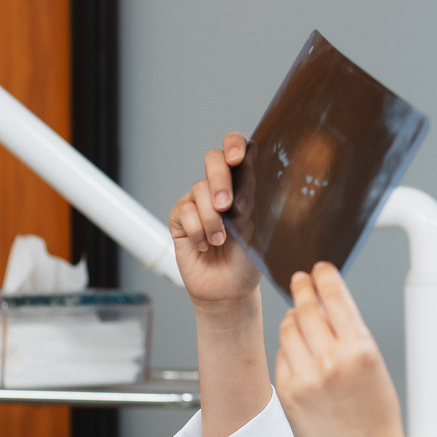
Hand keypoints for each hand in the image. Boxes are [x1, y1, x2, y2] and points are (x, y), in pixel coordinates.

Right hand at [170, 133, 261, 309]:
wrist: (229, 290)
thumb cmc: (247, 261)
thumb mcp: (257, 229)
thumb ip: (248, 201)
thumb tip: (243, 177)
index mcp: (244, 185)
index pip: (240, 151)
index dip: (236, 145)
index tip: (239, 157)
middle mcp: (219, 189)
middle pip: (213, 159)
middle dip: (219, 179)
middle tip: (226, 205)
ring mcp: (197, 202)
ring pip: (199, 189)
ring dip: (212, 219)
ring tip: (219, 240)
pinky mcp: (179, 219)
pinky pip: (184, 211)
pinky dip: (196, 230)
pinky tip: (204, 245)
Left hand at [275, 264, 408, 436]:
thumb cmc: (377, 413)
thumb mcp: (374, 363)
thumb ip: (350, 331)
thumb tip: (325, 299)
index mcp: (360, 349)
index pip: (334, 295)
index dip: (324, 276)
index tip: (319, 268)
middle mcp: (331, 360)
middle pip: (305, 308)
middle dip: (302, 290)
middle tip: (299, 280)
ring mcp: (305, 378)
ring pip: (287, 329)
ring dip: (293, 319)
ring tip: (300, 321)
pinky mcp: (287, 394)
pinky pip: (281, 357)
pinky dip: (289, 351)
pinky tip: (300, 357)